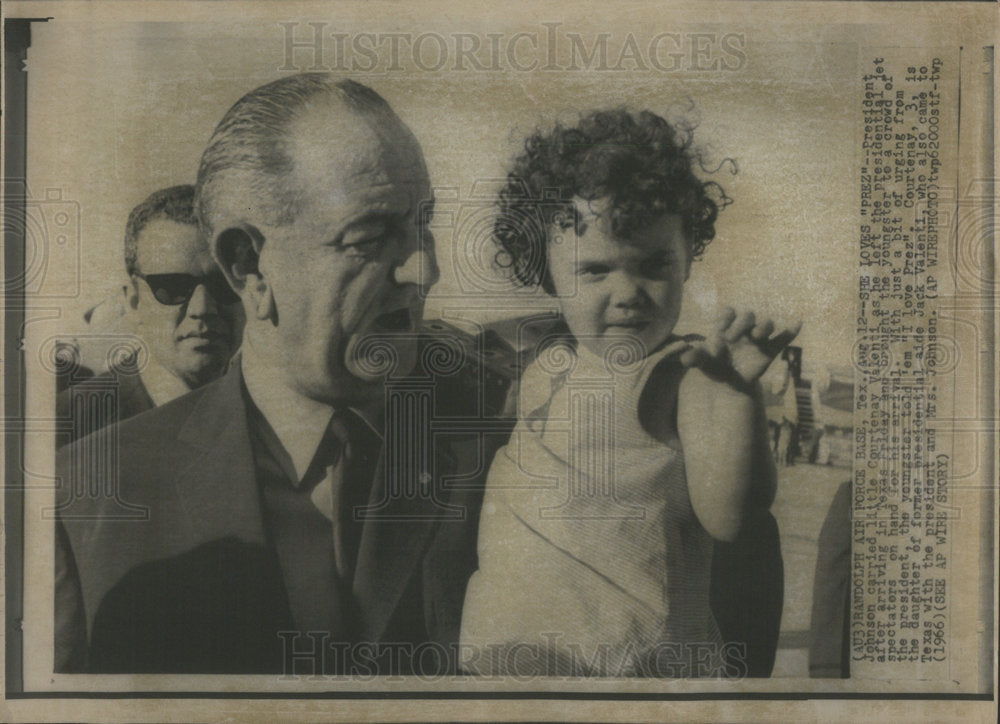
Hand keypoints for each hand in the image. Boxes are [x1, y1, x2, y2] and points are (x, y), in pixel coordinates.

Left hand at [679, 308, 801, 389]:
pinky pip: (782, 339)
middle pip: (747, 316)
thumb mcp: (702, 363)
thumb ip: (694, 359)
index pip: (728, 312)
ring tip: (756, 336)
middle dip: (742, 324)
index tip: (721, 331)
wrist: (728, 383)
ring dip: (763, 327)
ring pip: (766, 324)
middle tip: (733, 338)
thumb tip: (684, 359)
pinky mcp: (769, 350)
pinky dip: (790, 331)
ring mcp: (757, 339)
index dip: (726, 318)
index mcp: (725, 327)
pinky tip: (797, 323)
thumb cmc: (712, 367)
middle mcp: (742, 330)